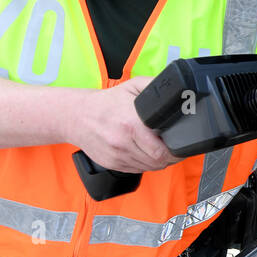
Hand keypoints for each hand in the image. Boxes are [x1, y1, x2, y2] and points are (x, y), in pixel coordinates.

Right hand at [66, 76, 181, 172]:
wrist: (76, 116)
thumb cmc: (106, 103)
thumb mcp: (132, 86)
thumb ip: (154, 87)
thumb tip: (176, 91)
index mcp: (131, 124)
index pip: (162, 150)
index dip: (176, 150)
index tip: (181, 145)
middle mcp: (123, 143)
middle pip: (158, 162)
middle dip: (171, 158)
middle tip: (175, 149)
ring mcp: (117, 156)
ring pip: (149, 168)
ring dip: (159, 162)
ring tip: (161, 150)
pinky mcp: (112, 164)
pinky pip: (137, 170)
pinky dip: (145, 164)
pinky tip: (146, 153)